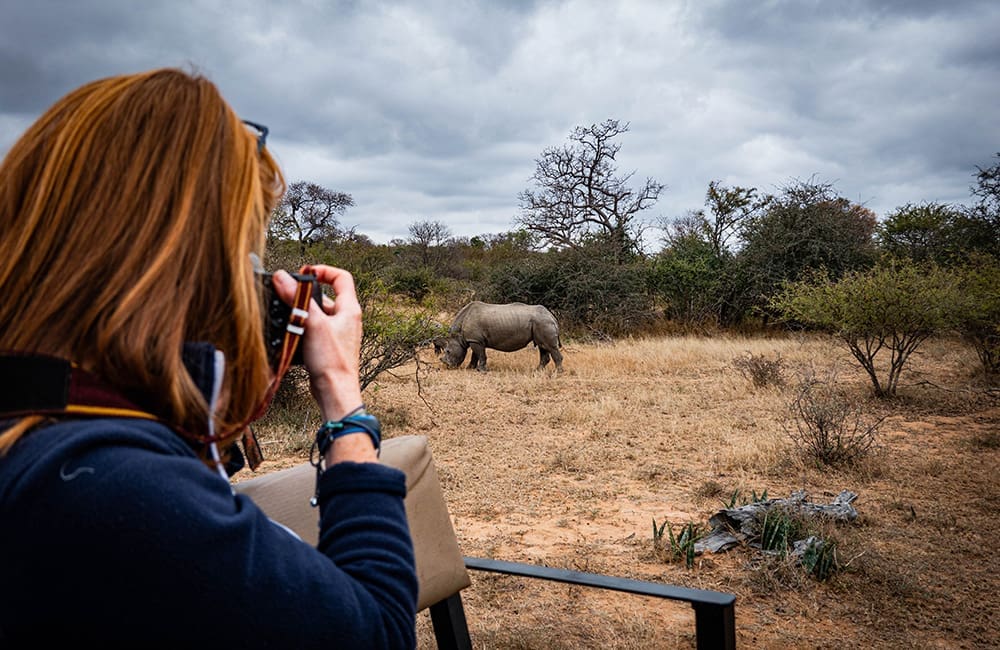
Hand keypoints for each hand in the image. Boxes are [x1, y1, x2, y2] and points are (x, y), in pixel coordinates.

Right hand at [271, 265, 363, 420]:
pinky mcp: (328, 347)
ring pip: (316, 316)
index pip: (341, 278)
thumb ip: (297, 299)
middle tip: (289, 299)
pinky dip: (301, 330)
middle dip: (305, 297)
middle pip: (324, 297)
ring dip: (302, 316)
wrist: (335, 391)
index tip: (305, 273)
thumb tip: (282, 277)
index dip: (324, 270)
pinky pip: (313, 332)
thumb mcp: (313, 324)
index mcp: (350, 309)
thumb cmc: (332, 361)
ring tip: (291, 321)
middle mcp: (346, 320)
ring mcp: (338, 334)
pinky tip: (292, 336)